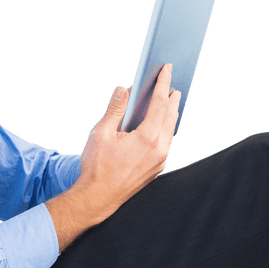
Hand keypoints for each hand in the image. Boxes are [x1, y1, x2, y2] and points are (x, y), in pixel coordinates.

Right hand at [45, 64, 180, 249]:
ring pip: (170, 131)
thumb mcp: (101, 132)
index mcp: (148, 137)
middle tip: (171, 82)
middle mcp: (160, 149)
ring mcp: (160, 161)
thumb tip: (123, 90)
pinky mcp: (156, 168)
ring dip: (170, 113)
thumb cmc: (97, 167)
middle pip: (171, 116)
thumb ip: (115, 109)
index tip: (166, 68)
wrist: (97, 198)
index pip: (160, 102)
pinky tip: (159, 124)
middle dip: (172, 97)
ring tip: (169, 100)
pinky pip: (166, 143)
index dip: (163, 83)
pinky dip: (164, 128)